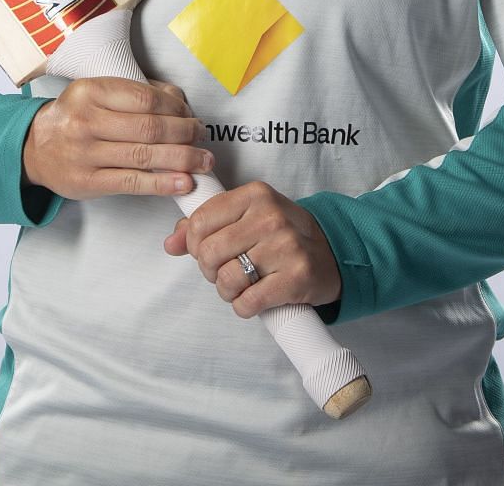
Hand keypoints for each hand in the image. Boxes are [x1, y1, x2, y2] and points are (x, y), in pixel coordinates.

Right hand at [22, 77, 212, 200]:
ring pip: (144, 156)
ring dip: (182, 159)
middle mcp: (85, 121)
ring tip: (202, 161)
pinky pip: (133, 182)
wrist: (34, 148)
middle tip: (201, 137)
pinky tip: (183, 182)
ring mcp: (85, 153)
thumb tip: (179, 100)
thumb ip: (136, 92)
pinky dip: (163, 183)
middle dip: (185, 133)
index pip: (145, 98)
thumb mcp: (96, 93)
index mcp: (90, 91)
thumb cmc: (74, 117)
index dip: (176, 108)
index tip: (191, 115)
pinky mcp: (88, 182)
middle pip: (149, 128)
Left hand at [163, 180, 341, 318]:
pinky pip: (248, 302)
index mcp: (255, 195)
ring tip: (242, 285)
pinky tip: (254, 299)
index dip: (194, 244)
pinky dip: (244, 307)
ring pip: (228, 279)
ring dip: (228, 291)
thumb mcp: (247, 218)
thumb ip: (206, 226)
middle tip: (224, 272)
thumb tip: (170, 243)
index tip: (205, 252)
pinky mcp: (296, 278)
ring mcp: (286, 247)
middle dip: (210, 270)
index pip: (201, 221)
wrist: (333, 254)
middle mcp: (271, 217)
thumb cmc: (282, 236)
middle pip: (210, 252)